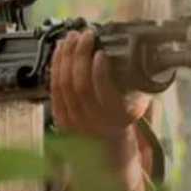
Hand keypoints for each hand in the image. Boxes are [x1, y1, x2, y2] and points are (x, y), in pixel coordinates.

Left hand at [50, 30, 151, 190]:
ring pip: (63, 84)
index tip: (101, 52)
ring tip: (71, 37)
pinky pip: (53, 89)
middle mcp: (93, 122)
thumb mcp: (137, 105)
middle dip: (79, 55)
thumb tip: (132, 54)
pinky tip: (60, 51)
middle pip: (78, 84)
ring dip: (66, 56)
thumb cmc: (123, 123)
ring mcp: (73, 121)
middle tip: (84, 35)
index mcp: (116, 118)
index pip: (102, 92)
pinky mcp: (60, 118)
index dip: (99, 70)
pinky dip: (55, 66)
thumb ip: (135, 85)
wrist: (107, 155)